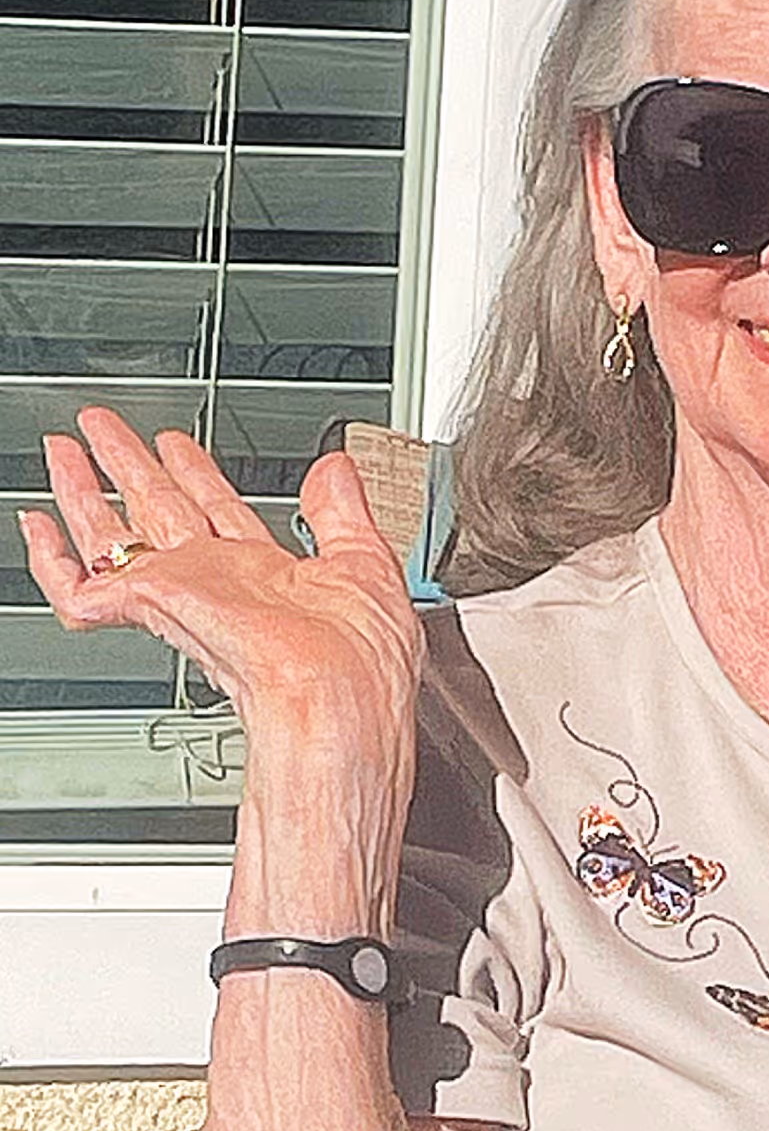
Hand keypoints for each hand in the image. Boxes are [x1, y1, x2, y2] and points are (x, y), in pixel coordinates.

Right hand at [20, 407, 419, 760]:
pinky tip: (37, 526)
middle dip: (129, 466)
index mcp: (269, 576)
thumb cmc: (361, 661)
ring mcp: (181, 598)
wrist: (336, 701)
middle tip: (101, 429)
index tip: (176, 443)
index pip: (218, 512)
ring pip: (115, 540)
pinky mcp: (152, 610)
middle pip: (158, 512)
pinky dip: (50, 560)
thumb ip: (343, 511)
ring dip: (83, 491)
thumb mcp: (369, 564)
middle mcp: (220, 585)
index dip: (195, 472)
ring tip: (63, 451)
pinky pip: (80, 591)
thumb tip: (336, 467)